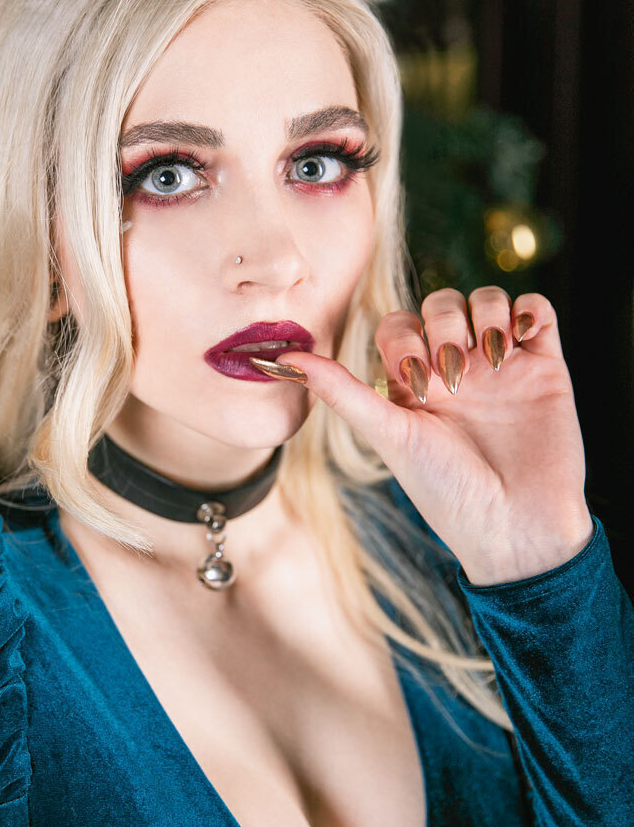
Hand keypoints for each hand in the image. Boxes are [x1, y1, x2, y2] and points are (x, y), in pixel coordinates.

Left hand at [271, 286, 594, 585]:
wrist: (516, 526)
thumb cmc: (447, 492)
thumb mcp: (389, 436)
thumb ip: (341, 392)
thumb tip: (280, 359)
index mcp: (415, 386)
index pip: (398, 324)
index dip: (402, 336)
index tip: (414, 382)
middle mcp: (457, 370)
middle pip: (442, 304)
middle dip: (442, 328)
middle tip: (450, 379)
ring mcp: (502, 366)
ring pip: (488, 300)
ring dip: (484, 315)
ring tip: (489, 361)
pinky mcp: (546, 367)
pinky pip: (538, 310)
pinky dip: (526, 310)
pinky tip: (516, 342)